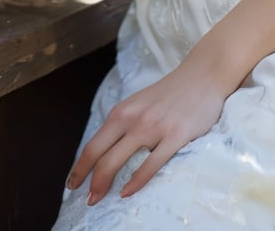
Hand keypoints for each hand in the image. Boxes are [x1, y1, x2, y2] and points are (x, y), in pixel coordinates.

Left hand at [69, 59, 227, 202]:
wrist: (203, 74)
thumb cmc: (172, 93)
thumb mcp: (141, 103)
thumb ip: (126, 123)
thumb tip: (108, 150)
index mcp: (123, 111)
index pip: (93, 144)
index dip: (79, 167)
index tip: (71, 184)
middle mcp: (134, 118)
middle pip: (101, 154)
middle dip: (89, 180)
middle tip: (86, 199)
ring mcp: (154, 127)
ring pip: (119, 160)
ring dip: (104, 183)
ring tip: (97, 199)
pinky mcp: (175, 135)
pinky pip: (151, 164)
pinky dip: (137, 182)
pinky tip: (128, 193)